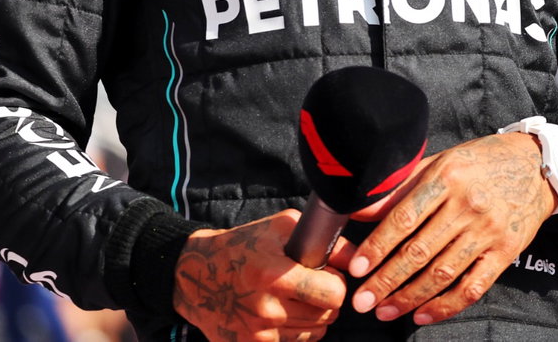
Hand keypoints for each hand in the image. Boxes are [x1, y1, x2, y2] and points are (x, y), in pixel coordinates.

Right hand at [173, 209, 352, 341]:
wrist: (197, 277)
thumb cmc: (245, 245)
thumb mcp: (283, 227)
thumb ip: (325, 240)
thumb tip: (359, 259)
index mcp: (275, 275)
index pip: (333, 294)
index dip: (338, 284)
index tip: (329, 276)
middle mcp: (267, 308)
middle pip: (327, 316)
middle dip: (328, 301)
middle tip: (316, 287)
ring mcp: (259, 333)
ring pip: (316, 333)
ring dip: (314, 317)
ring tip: (298, 298)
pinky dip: (298, 331)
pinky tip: (285, 313)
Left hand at [346, 132, 555, 326]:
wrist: (537, 165)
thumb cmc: (482, 161)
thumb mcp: (441, 162)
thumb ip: (401, 187)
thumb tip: (360, 209)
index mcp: (447, 177)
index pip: (405, 217)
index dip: (378, 245)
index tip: (358, 267)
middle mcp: (468, 204)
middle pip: (420, 251)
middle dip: (386, 280)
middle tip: (362, 301)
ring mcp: (489, 230)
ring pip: (443, 273)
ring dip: (409, 297)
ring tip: (385, 311)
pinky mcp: (506, 251)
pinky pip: (473, 286)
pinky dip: (447, 305)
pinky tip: (423, 314)